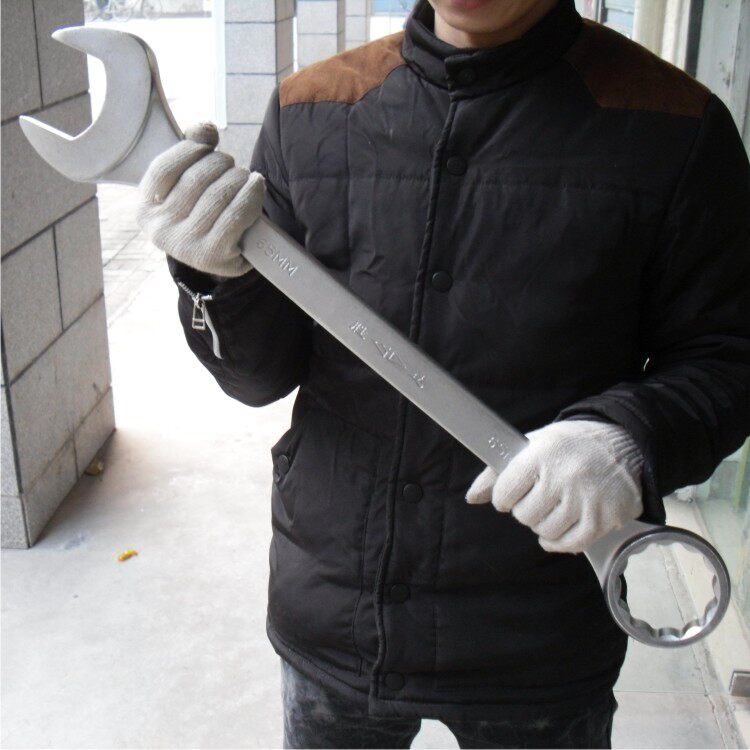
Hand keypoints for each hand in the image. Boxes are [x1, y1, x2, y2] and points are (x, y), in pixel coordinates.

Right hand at [137, 122, 264, 277]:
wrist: (224, 255)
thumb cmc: (204, 211)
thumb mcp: (188, 183)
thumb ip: (192, 149)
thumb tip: (205, 128)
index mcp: (146, 209)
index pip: (163, 169)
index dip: (190, 150)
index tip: (208, 145)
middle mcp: (160, 230)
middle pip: (195, 180)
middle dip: (220, 164)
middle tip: (232, 165)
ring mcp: (186, 246)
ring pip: (218, 195)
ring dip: (238, 178)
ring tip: (245, 176)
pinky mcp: (213, 255)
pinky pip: (235, 215)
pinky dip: (250, 195)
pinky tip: (256, 186)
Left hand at [465, 420, 643, 552]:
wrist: (625, 445)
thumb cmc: (572, 445)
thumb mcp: (534, 445)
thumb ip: (499, 471)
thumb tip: (472, 497)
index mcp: (542, 454)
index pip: (506, 490)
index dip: (503, 497)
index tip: (510, 494)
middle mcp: (564, 476)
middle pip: (525, 515)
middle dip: (525, 510)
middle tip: (537, 499)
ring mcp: (586, 499)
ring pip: (546, 530)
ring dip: (542, 525)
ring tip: (551, 509)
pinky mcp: (604, 518)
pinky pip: (571, 544)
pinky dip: (558, 542)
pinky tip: (558, 531)